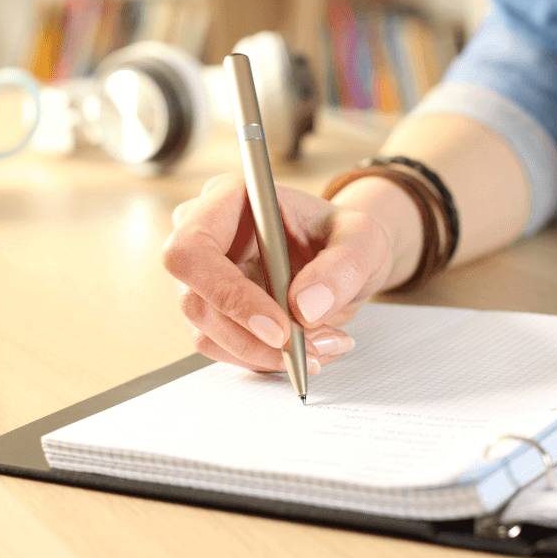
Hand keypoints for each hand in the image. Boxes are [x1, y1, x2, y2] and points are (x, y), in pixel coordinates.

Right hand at [162, 173, 392, 372]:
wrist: (344, 260)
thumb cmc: (345, 236)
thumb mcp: (364, 241)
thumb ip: (342, 267)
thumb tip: (304, 308)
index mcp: (228, 199)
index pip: (193, 249)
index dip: (227, 294)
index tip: (280, 329)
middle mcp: (206, 236)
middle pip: (196, 301)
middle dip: (255, 338)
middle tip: (310, 351)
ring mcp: (204, 278)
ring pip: (209, 334)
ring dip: (267, 354)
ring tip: (324, 345)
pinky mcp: (214, 311)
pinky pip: (226, 349)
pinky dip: (267, 359)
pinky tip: (308, 346)